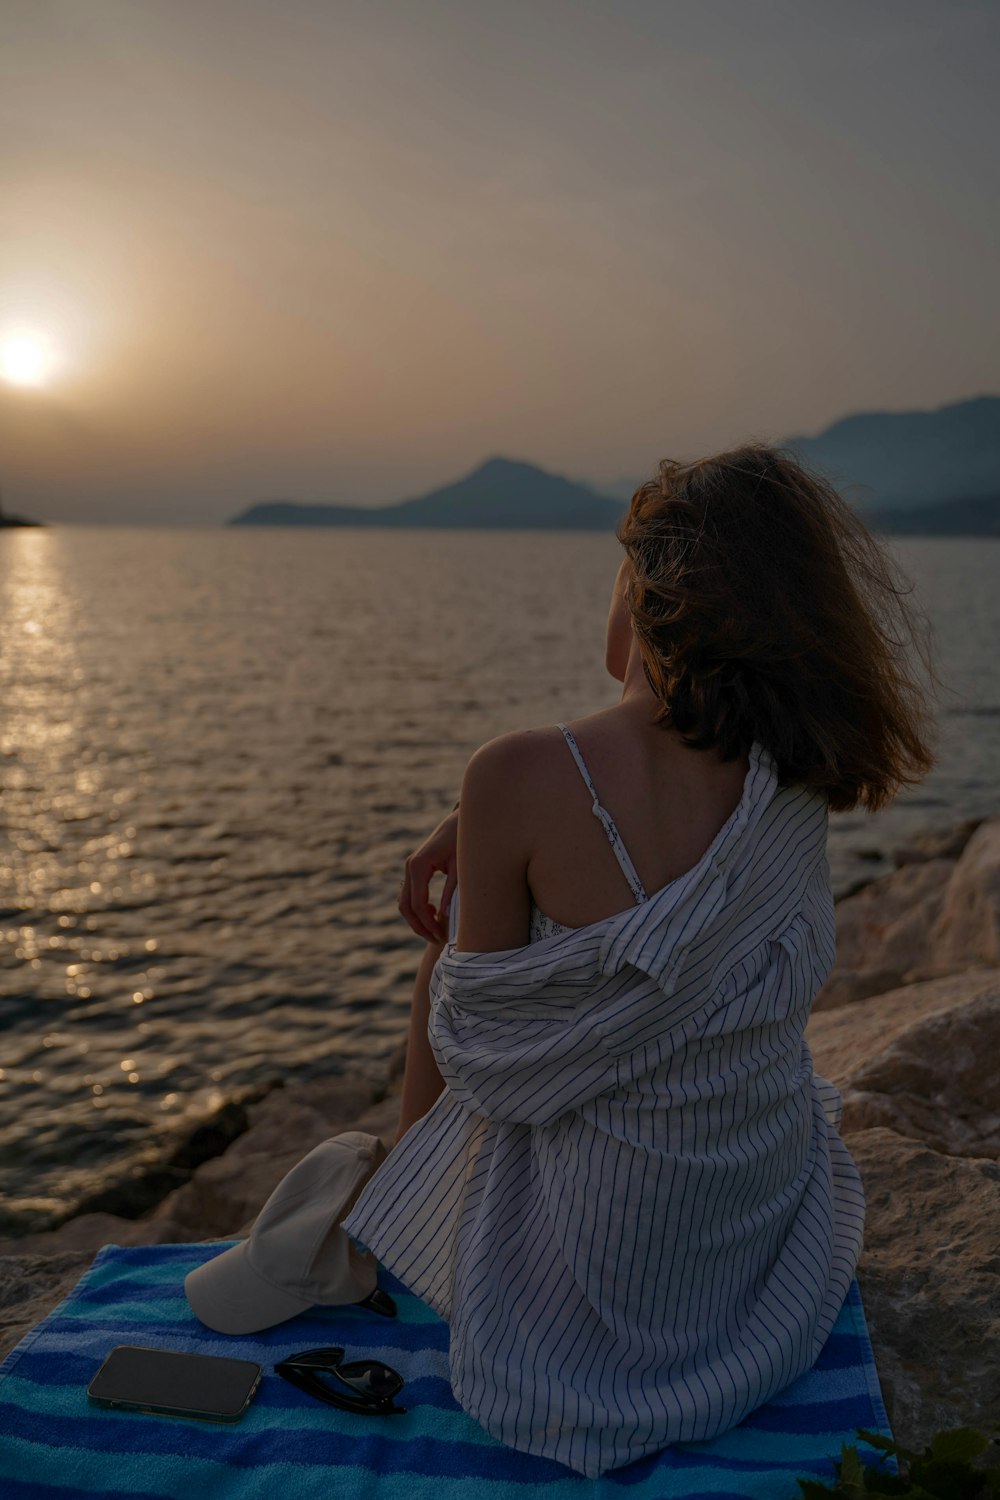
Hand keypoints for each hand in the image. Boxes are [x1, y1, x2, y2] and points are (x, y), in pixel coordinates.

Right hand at [398, 807, 458, 943]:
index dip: (428, 923)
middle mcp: (410, 866)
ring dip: (417, 919)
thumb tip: (444, 917)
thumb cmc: (464, 841)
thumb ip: (451, 891)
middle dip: (420, 926)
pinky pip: (410, 895)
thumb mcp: (461, 867)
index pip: (418, 903)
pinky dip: (418, 908)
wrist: (461, 821)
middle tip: (437, 940)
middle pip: (406, 906)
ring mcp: (410, 868)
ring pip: (404, 902)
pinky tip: (435, 914)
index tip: (442, 937)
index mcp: (419, 865)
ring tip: (436, 931)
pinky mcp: (415, 870)